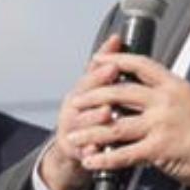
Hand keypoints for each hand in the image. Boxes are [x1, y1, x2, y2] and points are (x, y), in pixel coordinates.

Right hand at [38, 35, 123, 189]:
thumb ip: (105, 65)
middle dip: (97, 93)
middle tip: (111, 87)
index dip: (101, 72)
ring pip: (81, 123)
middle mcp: (73, 108)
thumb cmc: (89, 113)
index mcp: (81, 92)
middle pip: (82, 99)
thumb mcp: (95, 88)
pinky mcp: (74, 152)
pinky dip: (90, 151)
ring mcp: (72, 130)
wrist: (73, 148)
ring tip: (106, 115)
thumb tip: (117, 38)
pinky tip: (98, 149)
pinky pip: (82, 151)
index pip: (88, 78)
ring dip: (93, 118)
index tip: (114, 66)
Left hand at [70, 52, 189, 188]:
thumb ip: (169, 95)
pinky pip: (124, 154)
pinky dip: (104, 158)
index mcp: (173, 85)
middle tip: (76, 102)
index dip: (116, 60)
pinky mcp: (158, 149)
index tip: (98, 60)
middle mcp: (164, 101)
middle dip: (93, 97)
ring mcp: (160, 125)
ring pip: (115, 125)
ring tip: (74, 136)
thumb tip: (149, 92)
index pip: (141, 65)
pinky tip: (92, 160)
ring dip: (90, 132)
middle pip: (119, 92)